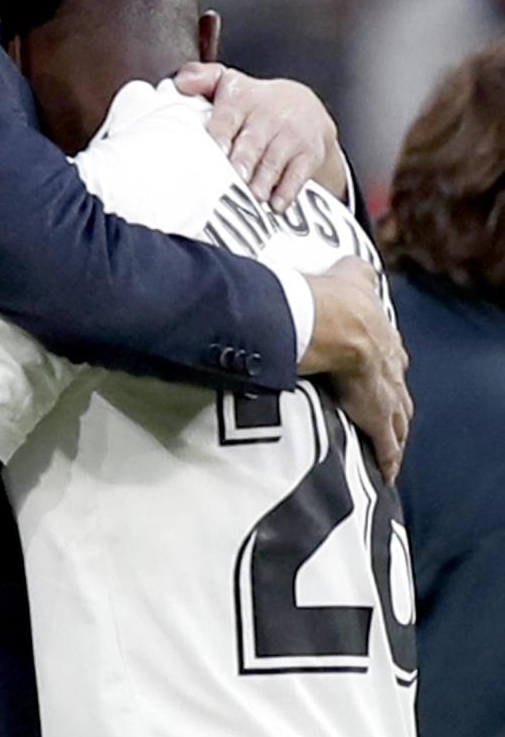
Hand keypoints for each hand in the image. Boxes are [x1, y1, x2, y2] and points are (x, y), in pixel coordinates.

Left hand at [174, 63, 344, 211]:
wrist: (306, 108)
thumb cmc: (255, 104)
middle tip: (234, 178)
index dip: (221, 136)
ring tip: (252, 198)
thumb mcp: (231, 84)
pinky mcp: (309, 154)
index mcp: (242, 98)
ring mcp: (291, 135)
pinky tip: (276, 205)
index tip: (215, 152)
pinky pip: (297, 176)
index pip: (227, 119)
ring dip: (262, 182)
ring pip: (273, 162)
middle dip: (242, 162)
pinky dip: (287, 192)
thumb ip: (203, 79)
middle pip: (252, 143)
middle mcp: (269, 115)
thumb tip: (181, 82)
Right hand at [302, 257, 412, 484]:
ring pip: (398, 421)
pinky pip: (386, 446)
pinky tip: (388, 473)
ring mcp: (387, 396)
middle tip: (391, 414)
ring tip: (393, 447)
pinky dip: (388, 459)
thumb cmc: (339, 299)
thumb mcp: (352, 274)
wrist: (338, 324)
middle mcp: (391, 368)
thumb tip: (356, 264)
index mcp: (383, 337)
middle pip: (398, 391)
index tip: (384, 373)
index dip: (387, 365)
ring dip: (396, 433)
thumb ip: (356, 272)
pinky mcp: (377, 419)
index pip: (390, 356)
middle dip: (395, 402)